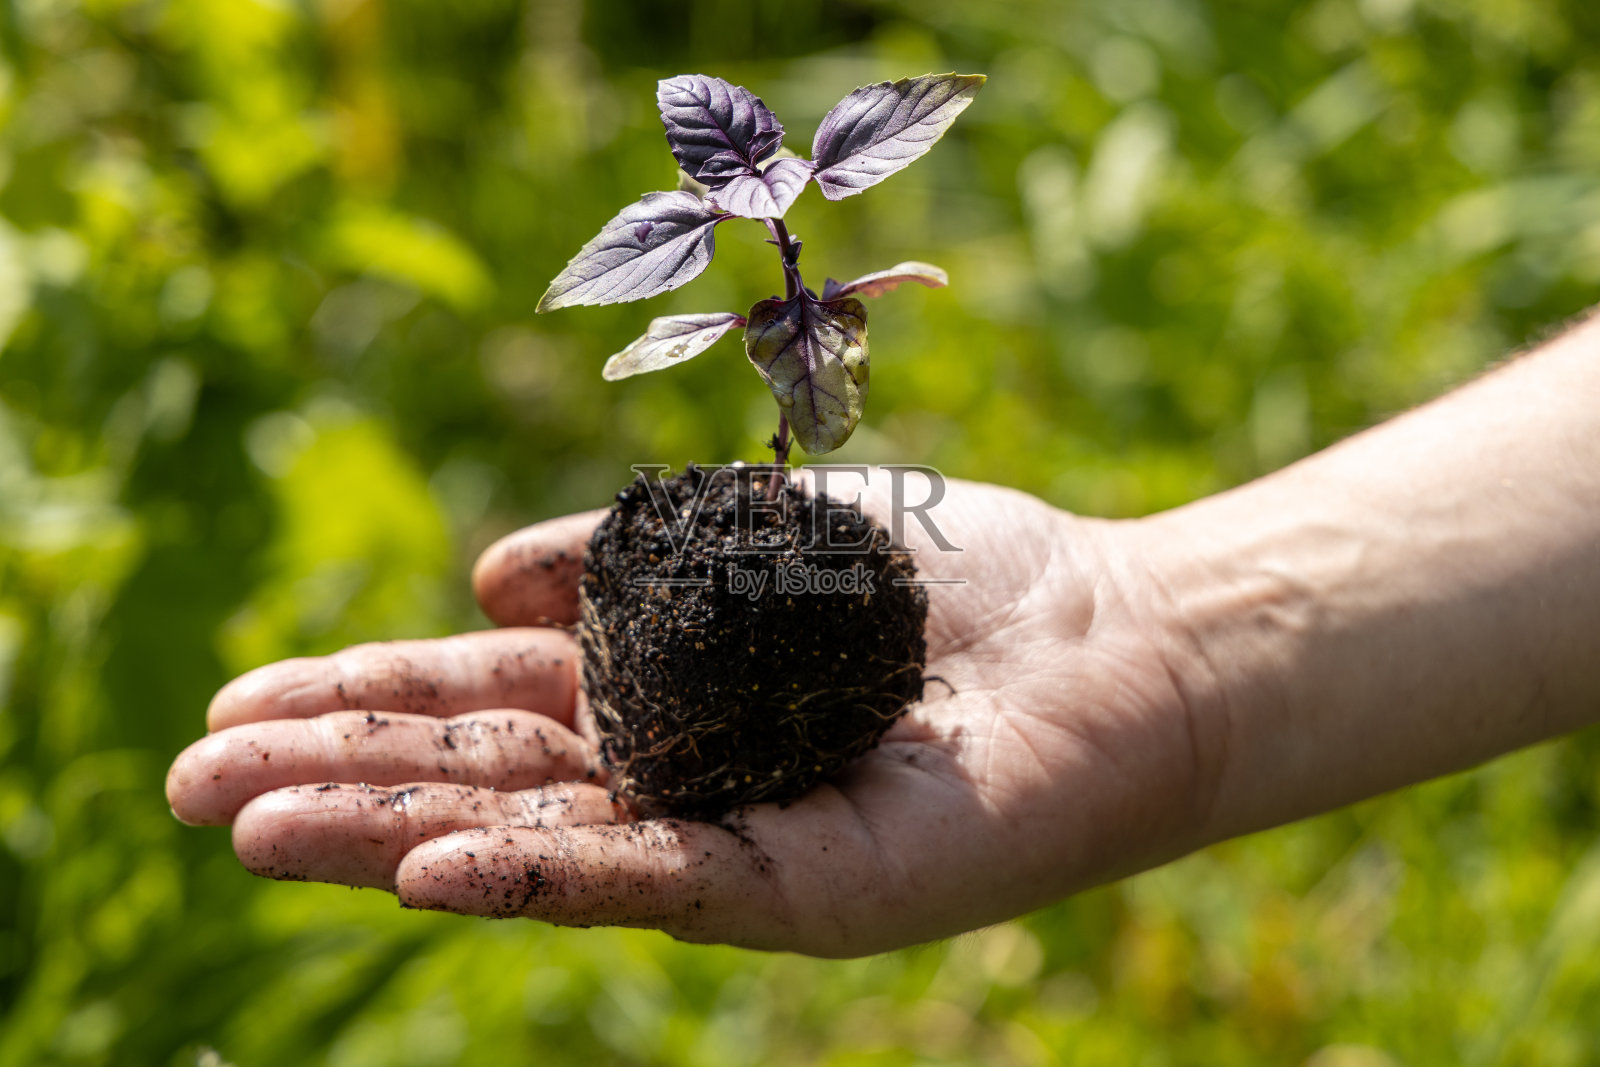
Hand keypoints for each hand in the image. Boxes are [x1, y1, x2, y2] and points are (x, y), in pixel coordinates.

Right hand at [167, 469, 1210, 955]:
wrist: (1118, 638)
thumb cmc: (954, 579)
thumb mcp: (761, 536)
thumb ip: (629, 554)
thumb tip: (482, 576)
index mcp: (659, 685)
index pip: (482, 697)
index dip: (364, 696)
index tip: (244, 694)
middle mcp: (675, 771)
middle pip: (479, 777)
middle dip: (337, 776)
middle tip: (194, 779)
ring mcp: (731, 838)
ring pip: (537, 841)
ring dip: (393, 836)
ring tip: (257, 824)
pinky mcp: (805, 887)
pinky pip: (655, 881)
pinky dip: (544, 878)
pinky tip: (435, 869)